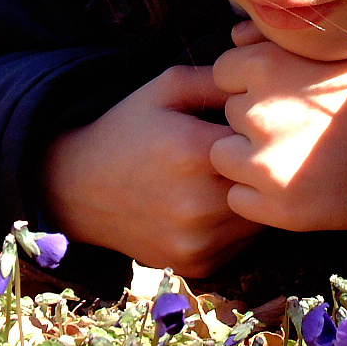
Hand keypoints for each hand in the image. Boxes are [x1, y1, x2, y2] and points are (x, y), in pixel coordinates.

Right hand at [42, 66, 262, 276]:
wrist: (79, 189)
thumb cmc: (129, 129)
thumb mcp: (165, 89)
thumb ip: (217, 81)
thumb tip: (264, 83)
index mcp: (194, 151)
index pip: (263, 142)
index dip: (262, 133)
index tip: (252, 128)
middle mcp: (199, 202)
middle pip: (267, 185)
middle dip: (264, 168)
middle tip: (250, 155)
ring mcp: (199, 239)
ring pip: (261, 218)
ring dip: (256, 199)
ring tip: (232, 178)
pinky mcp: (198, 264)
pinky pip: (243, 244)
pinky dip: (239, 226)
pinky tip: (216, 205)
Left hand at [209, 22, 346, 231]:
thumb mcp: (334, 46)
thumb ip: (276, 36)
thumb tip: (234, 39)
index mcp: (266, 66)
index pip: (225, 72)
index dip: (250, 82)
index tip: (279, 93)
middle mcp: (257, 112)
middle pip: (230, 113)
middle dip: (253, 120)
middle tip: (294, 126)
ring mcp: (264, 162)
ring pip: (224, 156)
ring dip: (247, 158)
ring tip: (291, 156)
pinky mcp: (275, 205)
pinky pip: (239, 198)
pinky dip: (258, 196)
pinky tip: (293, 185)